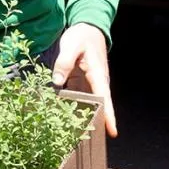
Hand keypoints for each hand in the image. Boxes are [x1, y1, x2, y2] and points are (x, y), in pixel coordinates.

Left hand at [51, 22, 117, 137]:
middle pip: (97, 106)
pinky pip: (77, 96)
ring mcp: (89, 83)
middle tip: (85, 140)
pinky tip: (60, 114)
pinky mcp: (81, 81)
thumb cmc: (82, 36)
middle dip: (94, 122)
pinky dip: (71, 105)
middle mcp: (96, 82)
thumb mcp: (71, 45)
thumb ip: (64, 63)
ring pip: (87, 103)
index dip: (108, 116)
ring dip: (81, 115)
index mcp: (97, 74)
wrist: (87, 28)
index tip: (112, 132)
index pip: (104, 98)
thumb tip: (56, 83)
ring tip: (72, 134)